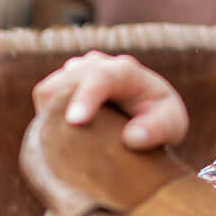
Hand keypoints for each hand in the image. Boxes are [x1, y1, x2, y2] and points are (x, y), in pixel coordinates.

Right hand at [31, 51, 190, 151]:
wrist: (144, 109)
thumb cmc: (159, 118)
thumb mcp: (172, 124)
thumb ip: (158, 129)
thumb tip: (131, 137)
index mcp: (127, 71)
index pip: (101, 77)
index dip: (86, 97)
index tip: (75, 121)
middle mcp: (97, 64)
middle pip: (65, 82)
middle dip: (61, 113)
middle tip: (67, 151)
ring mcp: (76, 71)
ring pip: (49, 91)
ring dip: (55, 119)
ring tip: (73, 146)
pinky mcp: (61, 83)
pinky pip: (44, 101)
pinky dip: (49, 120)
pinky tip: (65, 137)